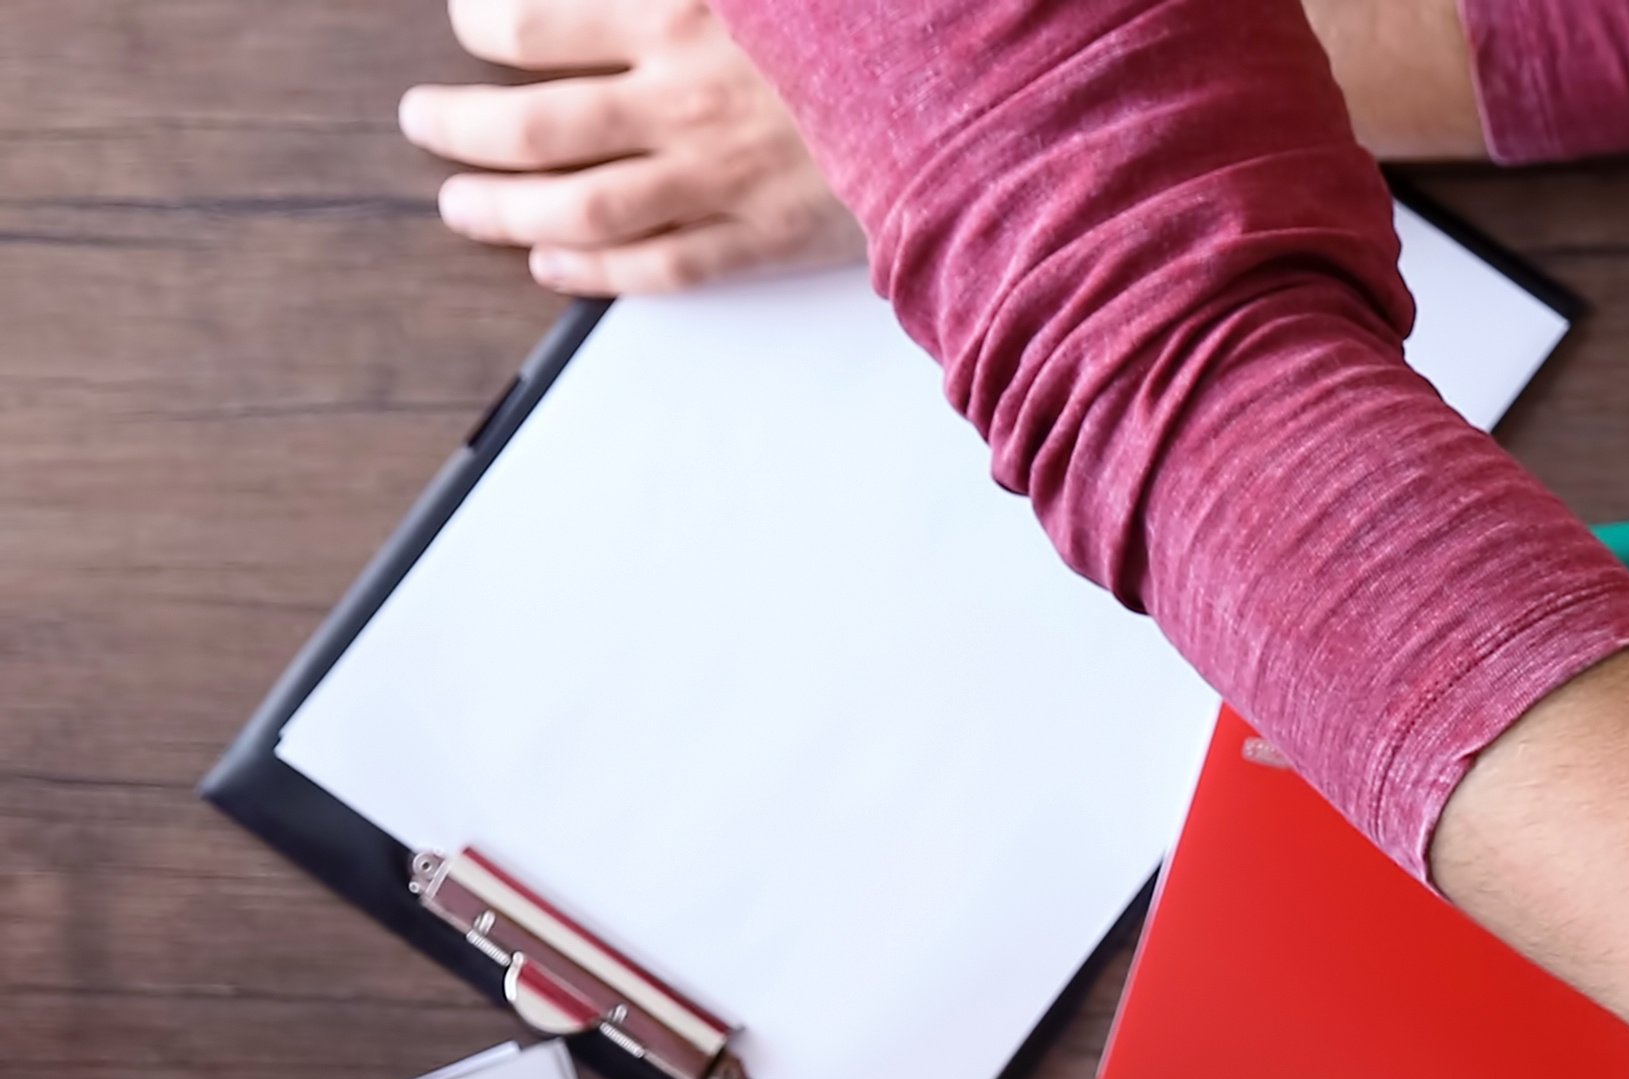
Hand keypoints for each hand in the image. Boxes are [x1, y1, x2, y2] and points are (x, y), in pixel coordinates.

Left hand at [401, 0, 860, 296]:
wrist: (972, 102)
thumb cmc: (867, 24)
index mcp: (675, 11)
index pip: (530, 24)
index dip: (478, 25)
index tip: (468, 26)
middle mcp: (682, 99)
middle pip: (530, 125)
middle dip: (458, 127)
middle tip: (423, 123)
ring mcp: (721, 177)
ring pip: (579, 204)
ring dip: (501, 208)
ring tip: (461, 203)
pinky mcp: (767, 237)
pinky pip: (661, 266)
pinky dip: (595, 271)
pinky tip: (551, 264)